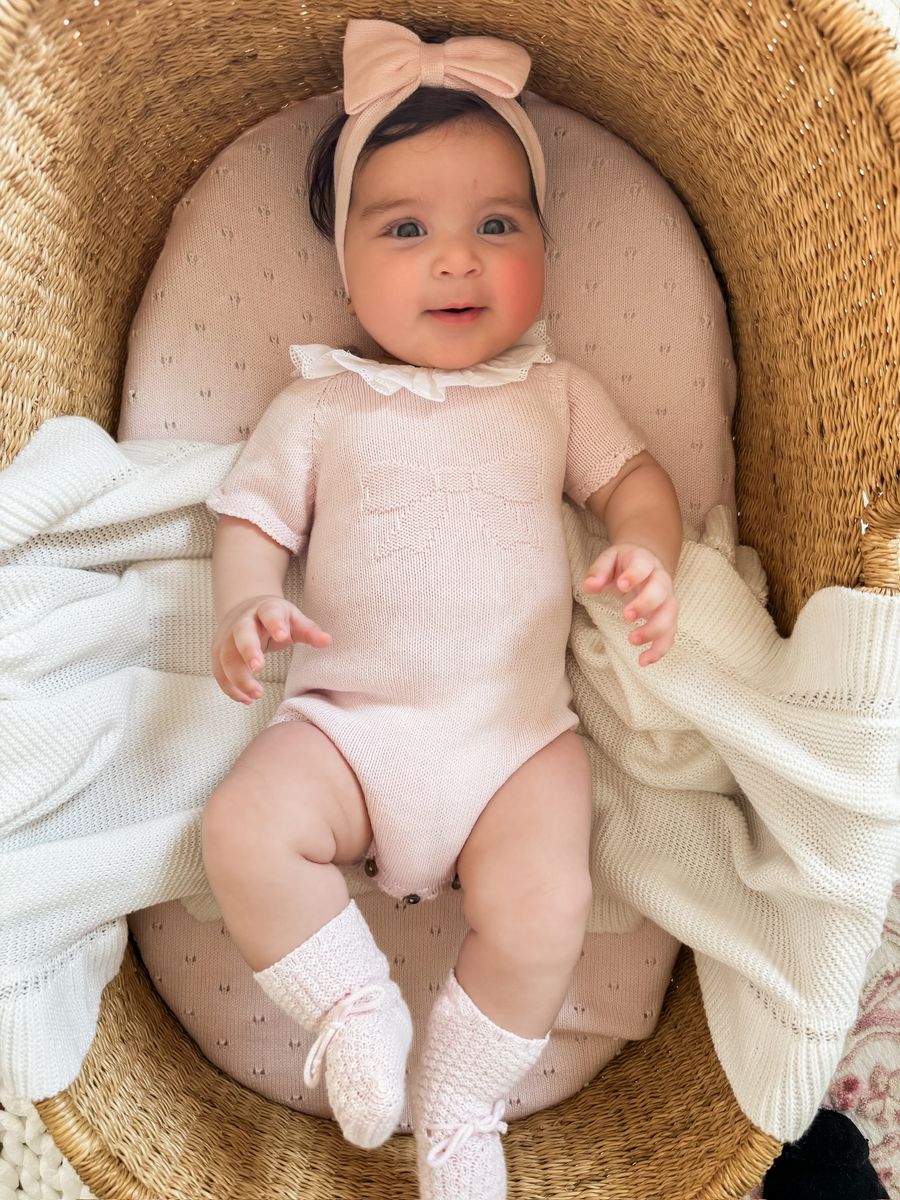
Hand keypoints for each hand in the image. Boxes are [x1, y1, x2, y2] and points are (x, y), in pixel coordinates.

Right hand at [211, 595, 330, 702]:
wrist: (245, 610)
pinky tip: (245, 699)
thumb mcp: (294, 619)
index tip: (282, 636)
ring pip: (226, 656)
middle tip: (259, 667)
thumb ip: (309, 631)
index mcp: (265, 609)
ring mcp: (227, 636)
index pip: (269, 613)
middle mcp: (243, 621)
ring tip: (256, 694)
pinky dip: (230, 687)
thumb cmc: (276, 618)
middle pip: (242, 634)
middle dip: (248, 650)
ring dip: (239, 677)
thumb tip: (327, 641)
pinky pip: (219, 671)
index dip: (275, 624)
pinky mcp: (218, 651)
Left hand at [583, 543, 677, 665]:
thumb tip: (588, 586)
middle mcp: (661, 581)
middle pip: (660, 592)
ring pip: (669, 616)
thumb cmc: (625, 564)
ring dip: (653, 631)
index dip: (635, 575)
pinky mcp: (668, 617)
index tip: (622, 585)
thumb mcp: (609, 560)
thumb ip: (599, 571)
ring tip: (632, 640)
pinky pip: (669, 634)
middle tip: (626, 616)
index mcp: (645, 562)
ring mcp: (667, 600)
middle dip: (645, 605)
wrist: (647, 565)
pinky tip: (643, 661)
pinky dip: (659, 649)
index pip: (643, 567)